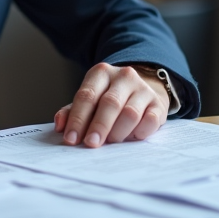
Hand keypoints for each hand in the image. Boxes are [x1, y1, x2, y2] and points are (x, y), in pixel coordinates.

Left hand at [53, 63, 168, 147]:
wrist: (145, 88)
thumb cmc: (110, 98)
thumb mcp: (91, 99)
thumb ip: (72, 111)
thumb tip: (60, 126)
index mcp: (101, 73)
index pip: (87, 95)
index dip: (77, 119)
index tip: (71, 139)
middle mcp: (124, 77)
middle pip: (109, 103)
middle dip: (98, 126)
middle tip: (90, 144)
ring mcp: (143, 89)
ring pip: (130, 113)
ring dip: (118, 132)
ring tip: (111, 142)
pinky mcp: (158, 103)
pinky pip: (149, 120)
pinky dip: (139, 132)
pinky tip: (131, 137)